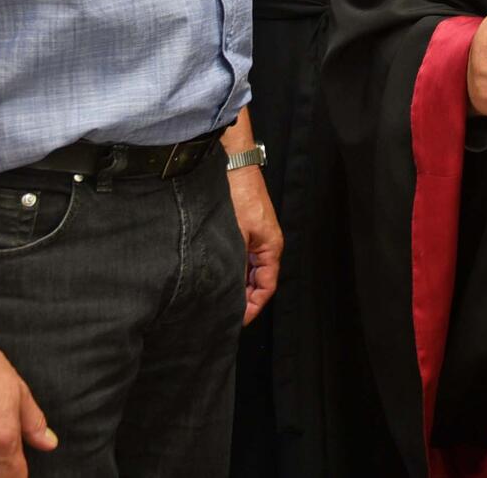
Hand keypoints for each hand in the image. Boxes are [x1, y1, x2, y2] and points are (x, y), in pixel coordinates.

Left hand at [227, 163, 281, 325]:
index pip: (266, 288)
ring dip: (237, 284)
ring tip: (216, 298)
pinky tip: (216, 274)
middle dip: (243, 299)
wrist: (233, 164)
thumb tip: (229, 293)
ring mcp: (256, 236)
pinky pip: (243, 258)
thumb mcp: (235, 236)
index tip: (235, 321)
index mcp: (271, 248)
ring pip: (249, 270)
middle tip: (221, 314)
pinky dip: (233, 269)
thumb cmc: (237, 196)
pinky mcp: (246, 229)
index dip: (252, 308)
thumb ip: (235, 266)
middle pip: (259, 282)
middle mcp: (267, 244)